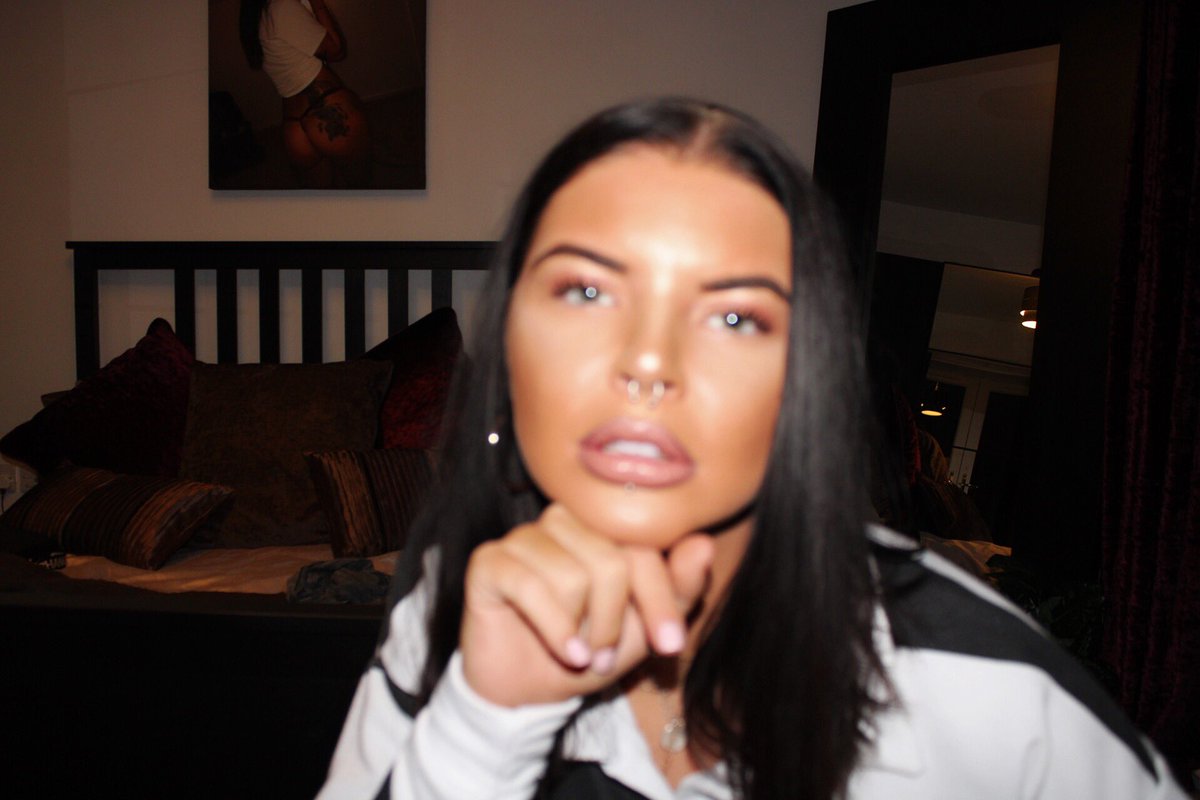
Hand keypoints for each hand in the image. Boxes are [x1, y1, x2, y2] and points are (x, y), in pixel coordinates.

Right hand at [460, 503, 714, 706]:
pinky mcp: (488, 561)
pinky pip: (528, 585)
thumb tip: (703, 543)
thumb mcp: (644, 628)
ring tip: (580, 652)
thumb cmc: (591, 649)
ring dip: (582, 628)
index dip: (661, 600)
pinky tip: (565, 651)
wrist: (531, 689)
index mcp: (603, 528)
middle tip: (606, 655)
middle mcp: (563, 521)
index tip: (669, 645)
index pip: (643, 549)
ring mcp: (522, 538)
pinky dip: (553, 627)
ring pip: (571, 575)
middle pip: (609, 561)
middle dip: (614, 621)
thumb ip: (677, 587)